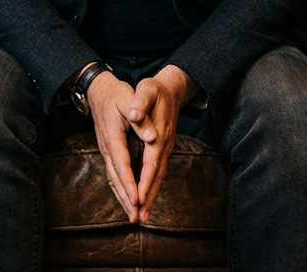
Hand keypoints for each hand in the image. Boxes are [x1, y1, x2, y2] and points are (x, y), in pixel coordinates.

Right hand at [85, 72, 138, 221]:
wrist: (99, 91)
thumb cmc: (116, 95)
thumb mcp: (129, 100)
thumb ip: (139, 119)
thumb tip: (152, 137)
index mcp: (113, 137)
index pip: (122, 165)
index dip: (130, 184)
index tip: (137, 200)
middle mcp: (107, 148)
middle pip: (116, 178)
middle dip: (126, 199)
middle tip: (136, 218)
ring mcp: (106, 151)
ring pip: (113, 179)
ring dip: (122, 198)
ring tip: (132, 216)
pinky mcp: (108, 152)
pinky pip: (113, 175)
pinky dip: (120, 189)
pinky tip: (126, 199)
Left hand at [126, 64, 197, 222]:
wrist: (172, 88)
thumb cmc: (156, 89)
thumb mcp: (147, 90)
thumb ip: (141, 102)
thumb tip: (135, 114)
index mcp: (159, 135)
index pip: (151, 163)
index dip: (145, 182)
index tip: (138, 199)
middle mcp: (164, 146)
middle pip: (156, 176)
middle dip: (148, 197)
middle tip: (139, 218)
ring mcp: (165, 149)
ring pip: (158, 177)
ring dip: (150, 196)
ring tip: (142, 216)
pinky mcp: (162, 150)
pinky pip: (156, 172)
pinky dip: (151, 186)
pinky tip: (145, 196)